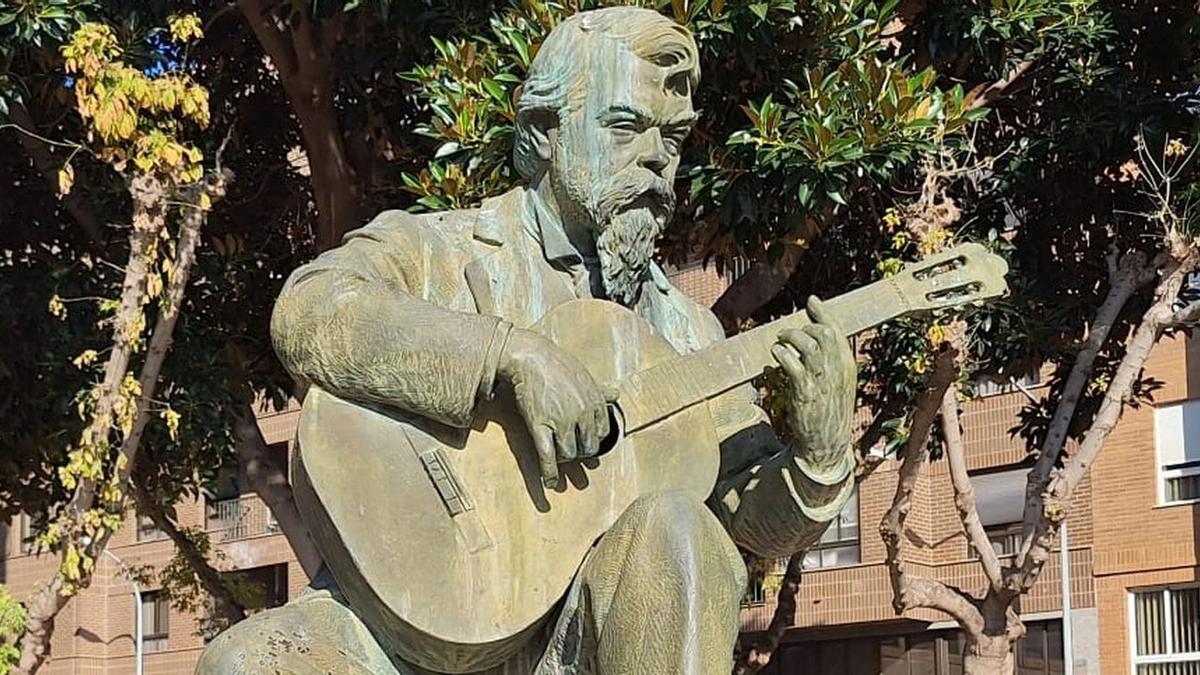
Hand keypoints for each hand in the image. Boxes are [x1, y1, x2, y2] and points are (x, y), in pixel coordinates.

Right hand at [498, 328, 611, 488]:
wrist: (530, 357)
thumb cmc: (558, 365)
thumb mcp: (584, 376)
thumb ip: (600, 390)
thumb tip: (616, 393)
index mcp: (595, 403)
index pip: (602, 433)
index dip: (593, 439)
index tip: (585, 442)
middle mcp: (582, 414)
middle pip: (588, 448)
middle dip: (580, 452)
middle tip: (571, 451)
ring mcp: (561, 421)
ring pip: (569, 454)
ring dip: (564, 459)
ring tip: (558, 457)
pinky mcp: (540, 425)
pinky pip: (548, 455)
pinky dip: (550, 472)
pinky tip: (551, 483)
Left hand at [770, 297, 855, 469]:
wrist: (827, 445)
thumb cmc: (829, 412)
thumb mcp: (838, 384)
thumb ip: (830, 361)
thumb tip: (817, 338)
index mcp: (847, 366)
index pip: (838, 331)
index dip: (823, 313)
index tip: (811, 300)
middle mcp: (837, 371)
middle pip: (824, 333)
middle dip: (805, 326)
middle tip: (789, 334)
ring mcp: (822, 381)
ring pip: (809, 345)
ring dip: (791, 338)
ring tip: (780, 341)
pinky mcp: (806, 393)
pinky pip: (794, 365)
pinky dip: (783, 355)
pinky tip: (776, 354)